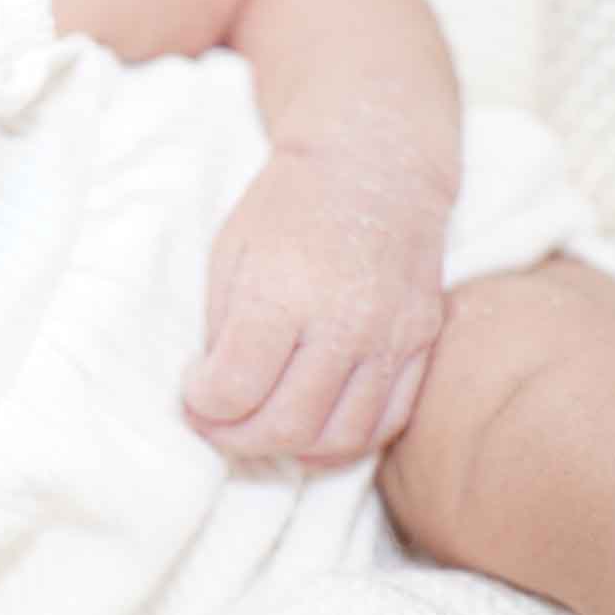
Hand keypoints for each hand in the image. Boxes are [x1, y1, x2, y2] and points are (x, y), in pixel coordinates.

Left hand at [183, 147, 452, 462]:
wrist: (374, 165)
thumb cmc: (287, 205)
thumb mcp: (230, 253)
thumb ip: (223, 328)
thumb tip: (214, 393)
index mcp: (282, 292)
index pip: (234, 388)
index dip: (202, 405)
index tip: (193, 393)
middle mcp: (343, 321)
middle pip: (285, 424)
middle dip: (236, 438)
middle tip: (215, 423)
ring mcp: (390, 337)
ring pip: (339, 438)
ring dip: (288, 449)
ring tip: (259, 428)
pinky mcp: (421, 344)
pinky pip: (385, 422)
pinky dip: (342, 441)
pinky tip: (310, 427)